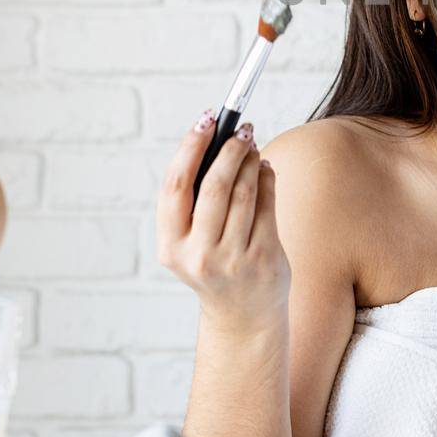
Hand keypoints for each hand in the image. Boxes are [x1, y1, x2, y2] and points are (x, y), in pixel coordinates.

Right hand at [157, 112, 290, 332]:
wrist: (243, 317)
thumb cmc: (215, 264)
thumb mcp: (191, 240)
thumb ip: (196, 199)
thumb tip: (219, 139)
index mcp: (170, 246)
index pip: (175, 186)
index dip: (190, 147)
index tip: (206, 119)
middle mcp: (197, 254)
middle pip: (213, 185)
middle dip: (230, 149)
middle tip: (241, 129)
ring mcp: (231, 259)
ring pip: (244, 192)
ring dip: (251, 160)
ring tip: (252, 146)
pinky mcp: (263, 259)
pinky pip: (267, 205)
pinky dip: (267, 178)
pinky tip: (265, 169)